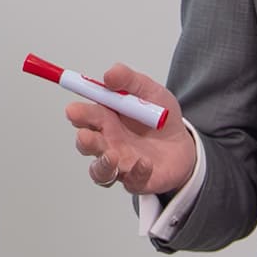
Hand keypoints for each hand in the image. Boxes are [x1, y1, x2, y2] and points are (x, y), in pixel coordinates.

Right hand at [65, 61, 197, 197]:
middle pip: (87, 144)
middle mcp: (107, 143)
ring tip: (112, 155)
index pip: (84, 117)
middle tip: (86, 135)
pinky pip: (132, 181)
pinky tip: (145, 163)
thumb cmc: (160, 118)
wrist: (183, 144)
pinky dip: (137, 173)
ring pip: (101, 171)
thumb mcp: (150, 92)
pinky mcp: (137, 180)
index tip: (73, 109)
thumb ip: (130, 81)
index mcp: (106, 119)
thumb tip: (109, 74)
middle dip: (85, 140)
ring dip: (103, 164)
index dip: (77, 113)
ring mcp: (120, 164)